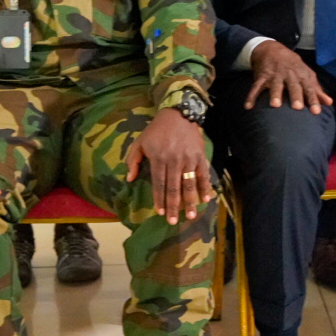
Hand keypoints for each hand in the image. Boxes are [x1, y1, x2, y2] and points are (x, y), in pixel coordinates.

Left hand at [125, 108, 213, 224]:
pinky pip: (203, 174)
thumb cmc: (156, 130)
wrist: (178, 114)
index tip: (160, 213)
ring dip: (190, 201)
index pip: (159, 183)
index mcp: (158, 158)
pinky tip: (205, 199)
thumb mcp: (140, 142)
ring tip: (191, 215)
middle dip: (173, 206)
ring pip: (189, 183)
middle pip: (174, 187)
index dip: (159, 199)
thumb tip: (129, 179)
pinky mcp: (200, 156)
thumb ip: (133, 161)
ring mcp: (188, 158)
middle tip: (173, 222)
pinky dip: (204, 187)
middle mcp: (174, 160)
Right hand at [246, 40, 333, 112]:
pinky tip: (248, 106)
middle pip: (293, 86)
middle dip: (295, 96)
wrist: (272, 49)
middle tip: (297, 107)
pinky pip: (256, 87)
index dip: (313, 99)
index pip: (309, 88)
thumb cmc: (293, 66)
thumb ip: (317, 90)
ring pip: (275, 85)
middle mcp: (289, 75)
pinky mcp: (261, 76)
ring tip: (275, 105)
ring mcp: (274, 75)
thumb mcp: (306, 74)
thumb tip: (329, 103)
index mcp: (301, 76)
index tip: (316, 112)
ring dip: (274, 94)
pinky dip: (251, 96)